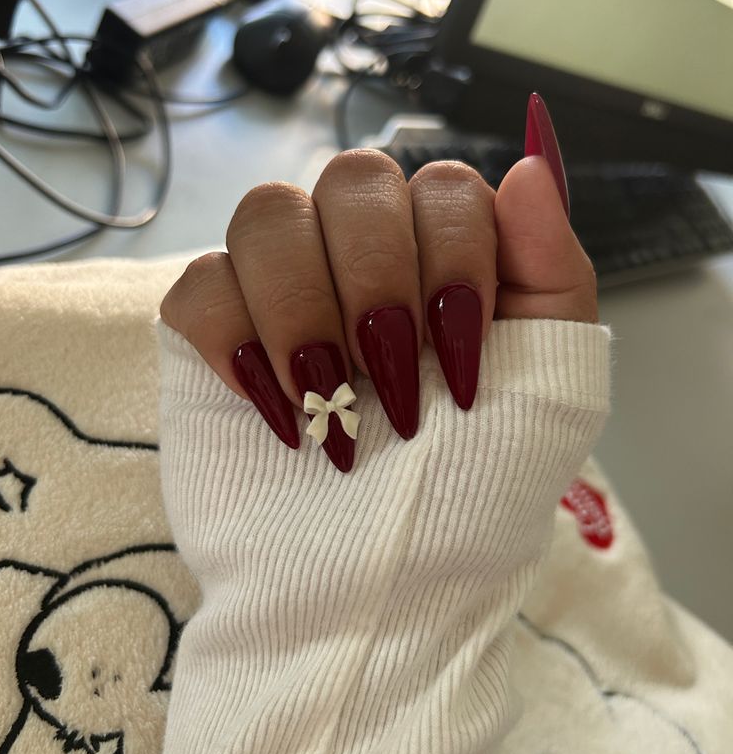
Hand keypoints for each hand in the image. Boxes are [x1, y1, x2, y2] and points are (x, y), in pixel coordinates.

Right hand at [160, 94, 596, 472]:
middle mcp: (361, 253)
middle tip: (390, 386)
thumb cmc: (478, 491)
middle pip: (351, 178)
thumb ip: (553, 267)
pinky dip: (236, 345)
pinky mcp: (210, 330)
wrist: (383, 589)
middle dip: (376, 285)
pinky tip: (279, 414)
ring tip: (328, 400)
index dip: (456, 260)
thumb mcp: (555, 386)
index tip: (461, 368)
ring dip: (304, 310)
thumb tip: (529, 163)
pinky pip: (199, 282)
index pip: (445, 182)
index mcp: (445, 254)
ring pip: (268, 213)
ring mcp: (281, 287)